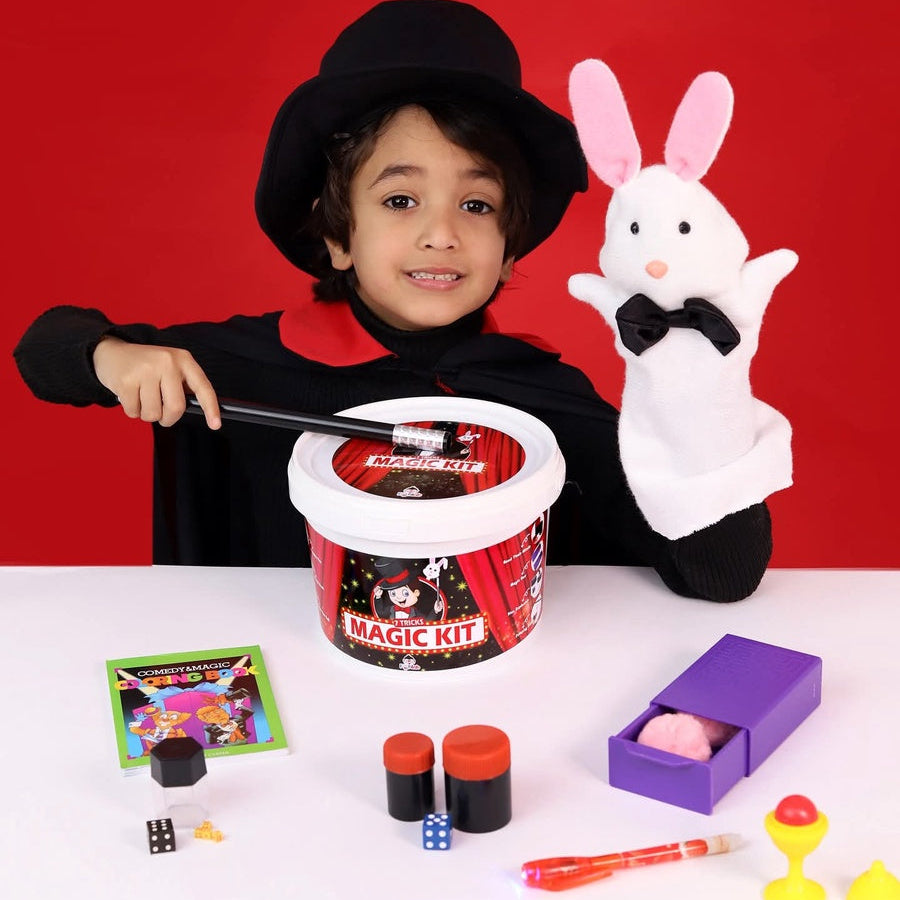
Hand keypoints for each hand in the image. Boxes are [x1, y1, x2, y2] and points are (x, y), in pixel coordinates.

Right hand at [92, 337, 220, 428]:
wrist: (111, 352)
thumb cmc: (146, 366)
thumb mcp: (170, 367)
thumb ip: (183, 386)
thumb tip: (200, 411)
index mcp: (183, 359)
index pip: (203, 387)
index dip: (211, 408)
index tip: (216, 425)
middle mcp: (167, 362)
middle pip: (176, 408)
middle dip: (168, 419)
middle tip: (161, 416)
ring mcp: (146, 370)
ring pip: (153, 413)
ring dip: (147, 414)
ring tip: (142, 399)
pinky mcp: (126, 380)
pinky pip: (134, 412)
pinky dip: (132, 410)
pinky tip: (129, 395)